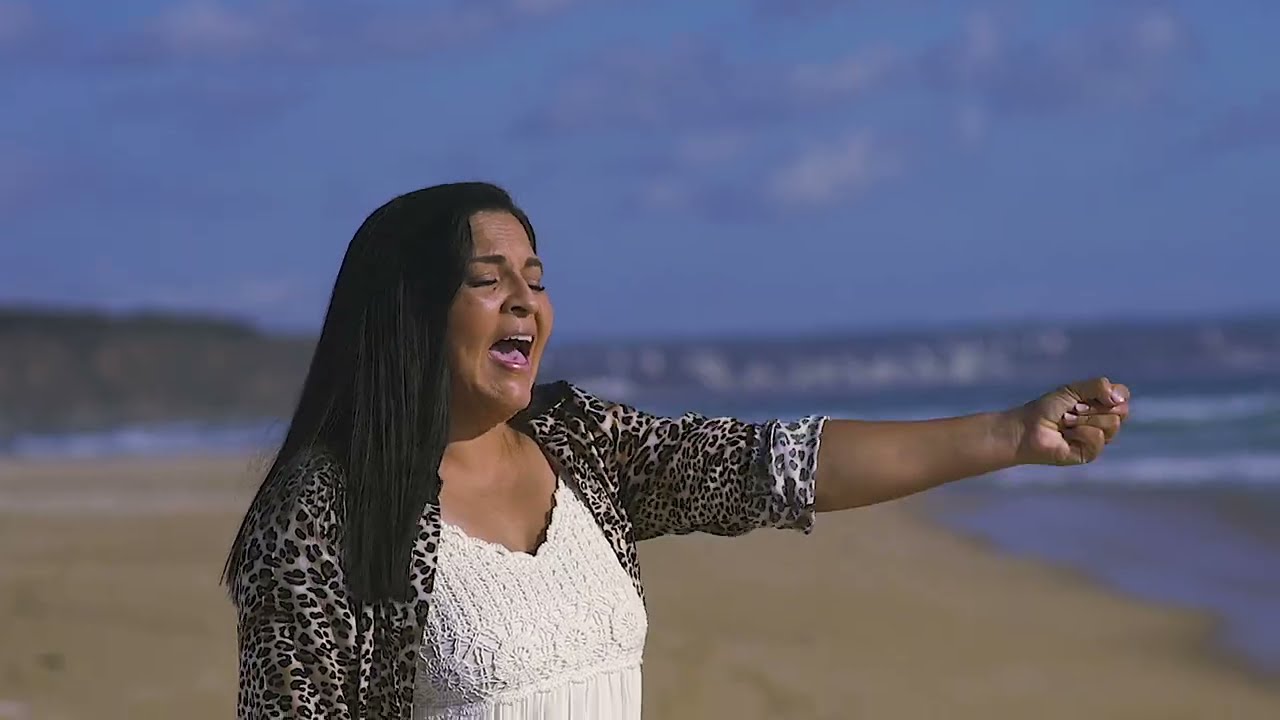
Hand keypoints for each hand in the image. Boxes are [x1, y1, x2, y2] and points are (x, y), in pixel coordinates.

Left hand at [1010, 377, 1130, 465]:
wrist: (1028, 428)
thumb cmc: (1047, 409)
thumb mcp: (1073, 390)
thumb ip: (1098, 386)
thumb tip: (1119, 399)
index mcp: (1101, 404)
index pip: (1123, 396)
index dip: (1111, 395)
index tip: (1088, 395)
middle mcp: (1103, 421)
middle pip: (1121, 411)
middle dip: (1094, 407)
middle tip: (1073, 409)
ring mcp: (1099, 438)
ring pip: (1112, 424)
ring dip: (1084, 420)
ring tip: (1066, 422)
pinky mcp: (1091, 453)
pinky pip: (1098, 438)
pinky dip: (1080, 433)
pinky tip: (1066, 435)